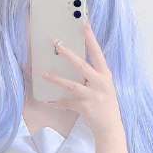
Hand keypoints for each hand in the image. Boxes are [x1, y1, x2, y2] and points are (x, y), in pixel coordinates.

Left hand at [39, 21, 123, 138]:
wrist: (110, 127)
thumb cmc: (107, 106)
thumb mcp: (106, 87)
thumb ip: (96, 76)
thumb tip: (79, 66)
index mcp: (106, 75)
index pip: (98, 53)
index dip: (91, 39)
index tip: (84, 25)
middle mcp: (100, 83)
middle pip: (81, 65)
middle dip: (67, 53)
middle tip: (56, 43)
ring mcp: (92, 95)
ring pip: (70, 84)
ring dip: (55, 78)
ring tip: (42, 73)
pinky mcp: (84, 107)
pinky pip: (67, 103)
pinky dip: (58, 102)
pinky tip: (49, 101)